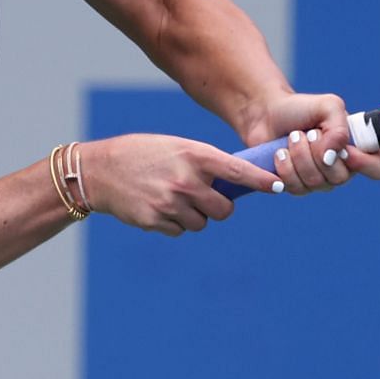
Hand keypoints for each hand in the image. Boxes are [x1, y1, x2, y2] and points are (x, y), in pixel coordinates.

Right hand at [77, 135, 278, 235]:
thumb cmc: (144, 154)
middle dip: (218, 207)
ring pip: (202, 223)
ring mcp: (170, 202)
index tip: (278, 186)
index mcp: (193, 155)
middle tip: (204, 198)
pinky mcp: (155, 220)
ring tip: (172, 198)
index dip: (260, 180)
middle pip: (224, 209)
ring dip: (194, 216)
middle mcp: (185, 180)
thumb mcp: (176, 147)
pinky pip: (180, 231)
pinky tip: (157, 206)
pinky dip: (174, 223)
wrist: (100, 170)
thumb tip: (236, 186)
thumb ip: (204, 163)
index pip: (237, 171)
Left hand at [242, 91, 379, 195]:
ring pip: (314, 183)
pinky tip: (279, 153)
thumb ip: (339, 127)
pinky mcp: (295, 185)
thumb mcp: (328, 106)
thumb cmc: (301, 109)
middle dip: (318, 152)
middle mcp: (340, 168)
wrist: (267, 113)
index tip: (345, 150)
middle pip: (339, 178)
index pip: (377, 169)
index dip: (364, 164)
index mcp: (356, 149)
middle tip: (308, 132)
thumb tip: (333, 156)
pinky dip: (284, 166)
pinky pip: (294, 188)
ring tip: (291, 138)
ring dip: (299, 155)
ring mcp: (318, 180)